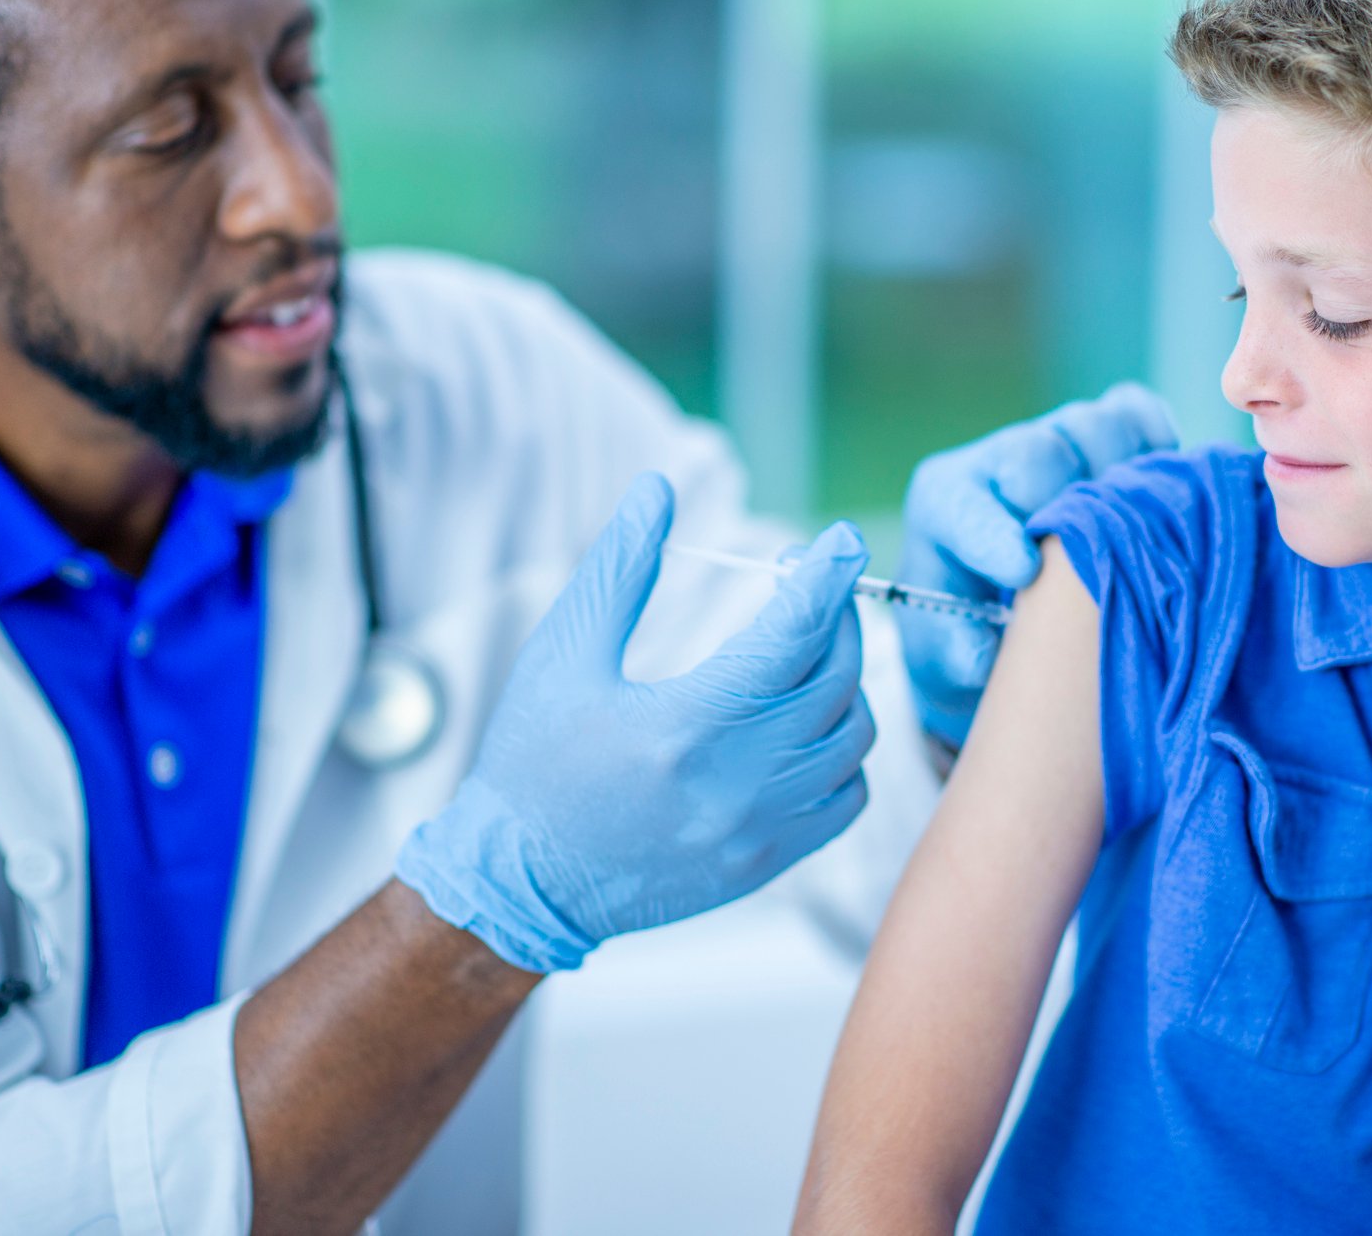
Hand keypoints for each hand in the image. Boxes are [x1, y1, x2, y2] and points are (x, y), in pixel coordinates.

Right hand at [397, 474, 875, 972]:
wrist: (519, 883)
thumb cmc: (532, 764)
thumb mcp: (562, 652)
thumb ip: (618, 567)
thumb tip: (657, 490)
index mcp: (686, 725)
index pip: (792, 635)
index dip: (825, 578)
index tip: (841, 539)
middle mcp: (737, 783)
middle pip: (836, 682)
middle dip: (838, 619)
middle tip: (814, 586)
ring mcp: (758, 831)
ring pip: (852, 741)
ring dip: (846, 683)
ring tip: (810, 650)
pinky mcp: (765, 862)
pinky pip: (845, 799)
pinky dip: (845, 752)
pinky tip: (810, 723)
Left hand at [899, 382, 1176, 748]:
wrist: (1004, 605)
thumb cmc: (967, 631)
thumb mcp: (943, 654)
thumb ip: (955, 652)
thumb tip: (982, 656)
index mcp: (946, 506)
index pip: (966, 509)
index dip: (995, 537)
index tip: (1022, 572)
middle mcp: (999, 464)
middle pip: (1034, 453)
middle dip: (1062, 496)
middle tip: (1087, 541)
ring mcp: (1056, 444)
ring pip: (1090, 427)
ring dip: (1117, 467)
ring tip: (1136, 514)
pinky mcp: (1106, 438)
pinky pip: (1133, 414)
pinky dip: (1154, 435)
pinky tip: (1166, 469)